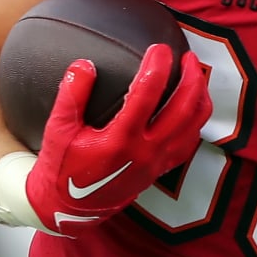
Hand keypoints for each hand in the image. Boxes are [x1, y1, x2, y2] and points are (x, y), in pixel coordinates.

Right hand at [25, 44, 209, 233]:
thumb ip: (71, 95)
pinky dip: (196, 121)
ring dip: (199, 97)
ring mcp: (157, 162)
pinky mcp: (160, 170)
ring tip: (196, 76)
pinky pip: (188, 143)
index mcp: (120, 139)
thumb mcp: (58, 130)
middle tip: (187, 57)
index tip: (160, 48)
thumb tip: (84, 64)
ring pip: (193, 126)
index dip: (157, 66)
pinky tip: (192, 107)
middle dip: (191, 78)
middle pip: (183, 108)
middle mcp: (146, 150)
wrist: (68, 209)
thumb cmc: (61, 168)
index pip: (147, 93)